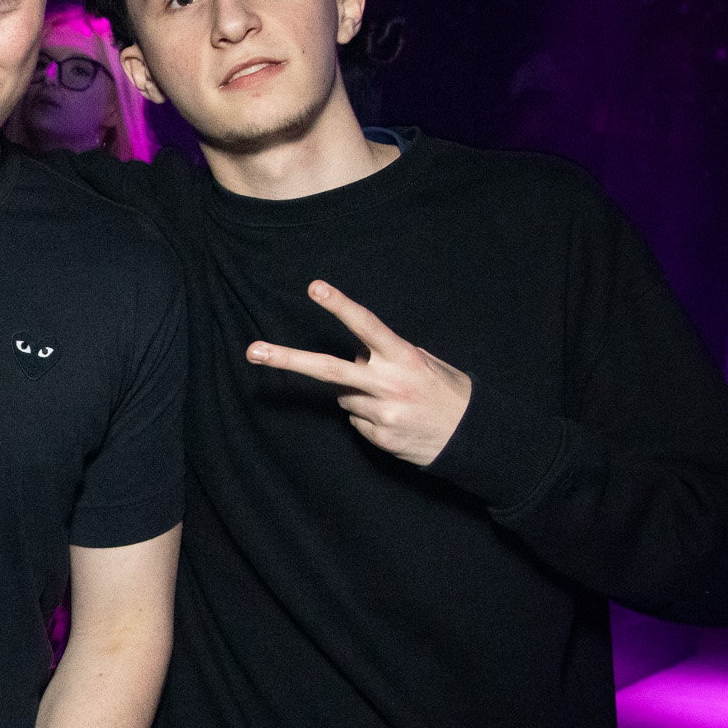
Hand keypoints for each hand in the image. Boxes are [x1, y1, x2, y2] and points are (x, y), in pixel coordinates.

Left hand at [247, 280, 472, 466]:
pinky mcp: (379, 437)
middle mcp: (389, 384)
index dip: (340, 305)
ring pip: (344, 398)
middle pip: (328, 369)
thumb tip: (356, 355)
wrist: (474, 439)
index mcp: (404, 358)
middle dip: (287, 359)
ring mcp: (382, 413)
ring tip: (395, 402)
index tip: (315, 287)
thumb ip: (389, 355)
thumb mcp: (427, 363)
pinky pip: (357, 421)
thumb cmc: (448, 392)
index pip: (366, 326)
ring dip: (359, 396)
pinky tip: (396, 419)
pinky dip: (369, 418)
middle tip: (253, 351)